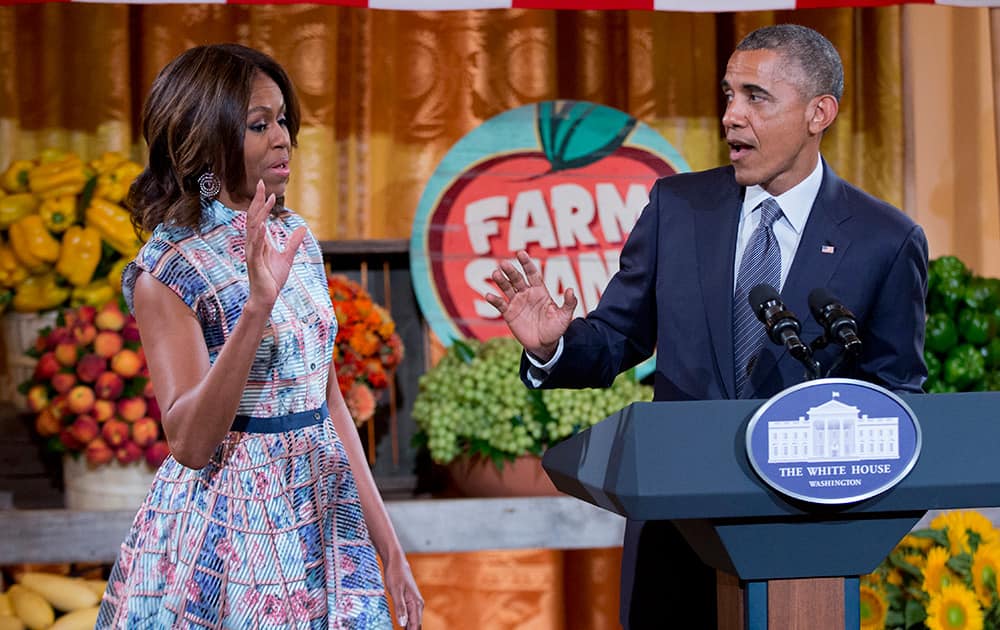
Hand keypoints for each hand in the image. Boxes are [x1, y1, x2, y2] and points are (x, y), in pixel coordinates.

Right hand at [244, 179, 305, 308]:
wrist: (266, 296)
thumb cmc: (273, 278)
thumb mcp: (287, 256)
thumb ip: (293, 242)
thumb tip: (302, 229)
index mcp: (260, 241)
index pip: (260, 217)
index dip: (264, 203)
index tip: (269, 189)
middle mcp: (253, 244)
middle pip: (254, 218)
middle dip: (258, 201)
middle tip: (261, 184)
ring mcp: (252, 252)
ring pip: (253, 229)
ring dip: (258, 214)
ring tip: (264, 199)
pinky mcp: (254, 263)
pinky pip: (255, 247)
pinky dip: (258, 236)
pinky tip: (262, 225)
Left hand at [385, 556, 422, 629]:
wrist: (396, 562)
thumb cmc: (396, 574)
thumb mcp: (396, 591)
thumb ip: (400, 608)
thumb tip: (403, 624)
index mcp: (416, 603)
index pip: (415, 625)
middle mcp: (417, 604)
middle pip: (416, 625)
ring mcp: (414, 602)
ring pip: (413, 621)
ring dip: (409, 628)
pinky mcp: (409, 601)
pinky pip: (410, 616)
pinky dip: (407, 623)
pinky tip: (403, 627)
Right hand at [485, 250, 576, 361]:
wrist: (544, 345)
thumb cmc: (556, 329)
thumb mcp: (565, 317)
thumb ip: (569, 303)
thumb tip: (571, 290)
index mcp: (540, 291)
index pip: (532, 274)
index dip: (527, 264)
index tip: (521, 253)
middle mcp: (526, 294)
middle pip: (517, 279)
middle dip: (511, 271)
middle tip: (504, 263)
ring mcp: (517, 303)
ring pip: (507, 288)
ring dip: (501, 281)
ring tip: (495, 273)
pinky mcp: (509, 314)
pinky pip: (500, 305)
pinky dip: (494, 300)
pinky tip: (488, 295)